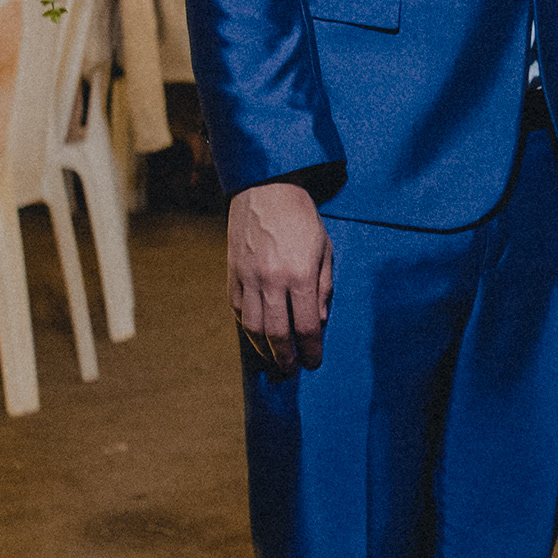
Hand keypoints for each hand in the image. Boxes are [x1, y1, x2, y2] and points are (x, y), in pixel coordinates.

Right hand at [230, 179, 334, 373]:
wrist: (265, 188)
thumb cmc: (301, 217)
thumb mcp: (324, 249)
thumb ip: (323, 287)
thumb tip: (319, 321)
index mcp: (300, 275)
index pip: (306, 326)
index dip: (311, 350)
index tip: (314, 362)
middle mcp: (272, 280)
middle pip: (277, 334)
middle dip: (286, 357)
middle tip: (292, 368)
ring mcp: (248, 277)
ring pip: (252, 327)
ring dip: (263, 348)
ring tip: (273, 357)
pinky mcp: (232, 272)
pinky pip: (238, 309)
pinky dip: (246, 326)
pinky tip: (256, 333)